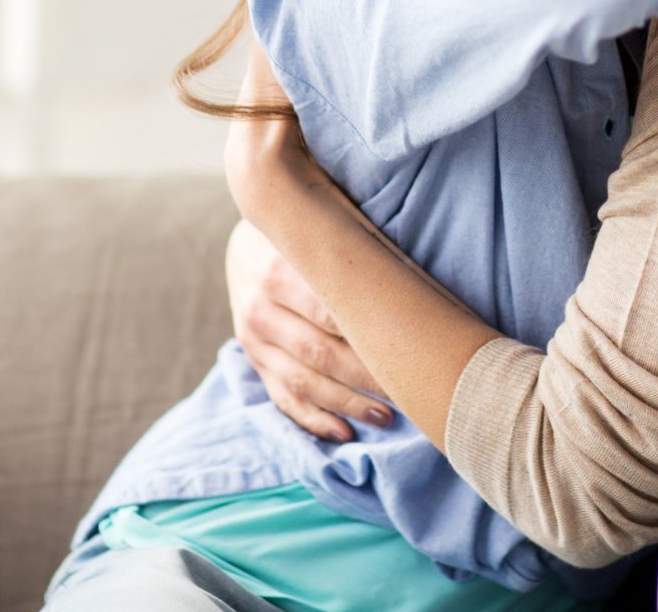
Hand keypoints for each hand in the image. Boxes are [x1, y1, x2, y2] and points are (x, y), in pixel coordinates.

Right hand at [226, 217, 393, 441]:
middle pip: (321, 353)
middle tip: (407, 392)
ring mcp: (252, 339)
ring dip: (346, 404)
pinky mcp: (252, 360)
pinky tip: (344, 433)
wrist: (246, 240)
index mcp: (278, 270)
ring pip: (302, 381)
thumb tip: (411, 278)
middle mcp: (260, 309)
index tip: (409, 353)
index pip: (331, 313)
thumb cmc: (303, 230)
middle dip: (366, 378)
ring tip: (387, 417)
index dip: (370, 337)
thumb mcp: (319, 224)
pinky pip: (282, 397)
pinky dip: (313, 420)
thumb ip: (352, 249)